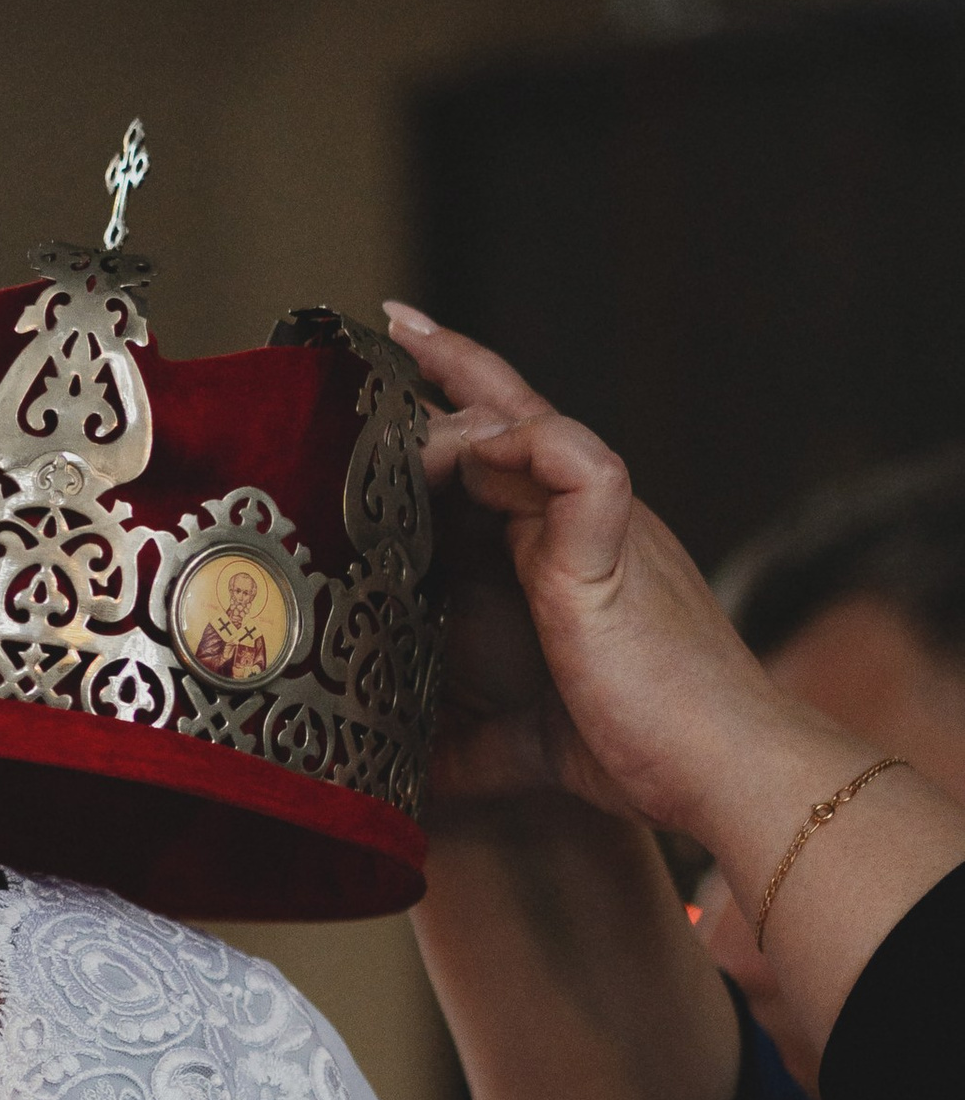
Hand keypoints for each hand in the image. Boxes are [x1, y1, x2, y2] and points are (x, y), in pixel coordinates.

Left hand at [392, 305, 787, 836]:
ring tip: (391, 416)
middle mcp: (582, 521)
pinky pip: (578, 463)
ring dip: (456, 414)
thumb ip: (464, 746)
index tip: (391, 356)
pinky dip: (521, 446)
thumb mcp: (520, 738)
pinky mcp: (613, 550)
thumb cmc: (635, 749)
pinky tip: (468, 455)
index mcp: (562, 549)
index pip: (502, 449)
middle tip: (385, 326)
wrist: (714, 771)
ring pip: (527, 423)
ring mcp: (603, 526)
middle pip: (507, 413)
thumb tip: (404, 774)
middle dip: (446, 367)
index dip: (452, 401)